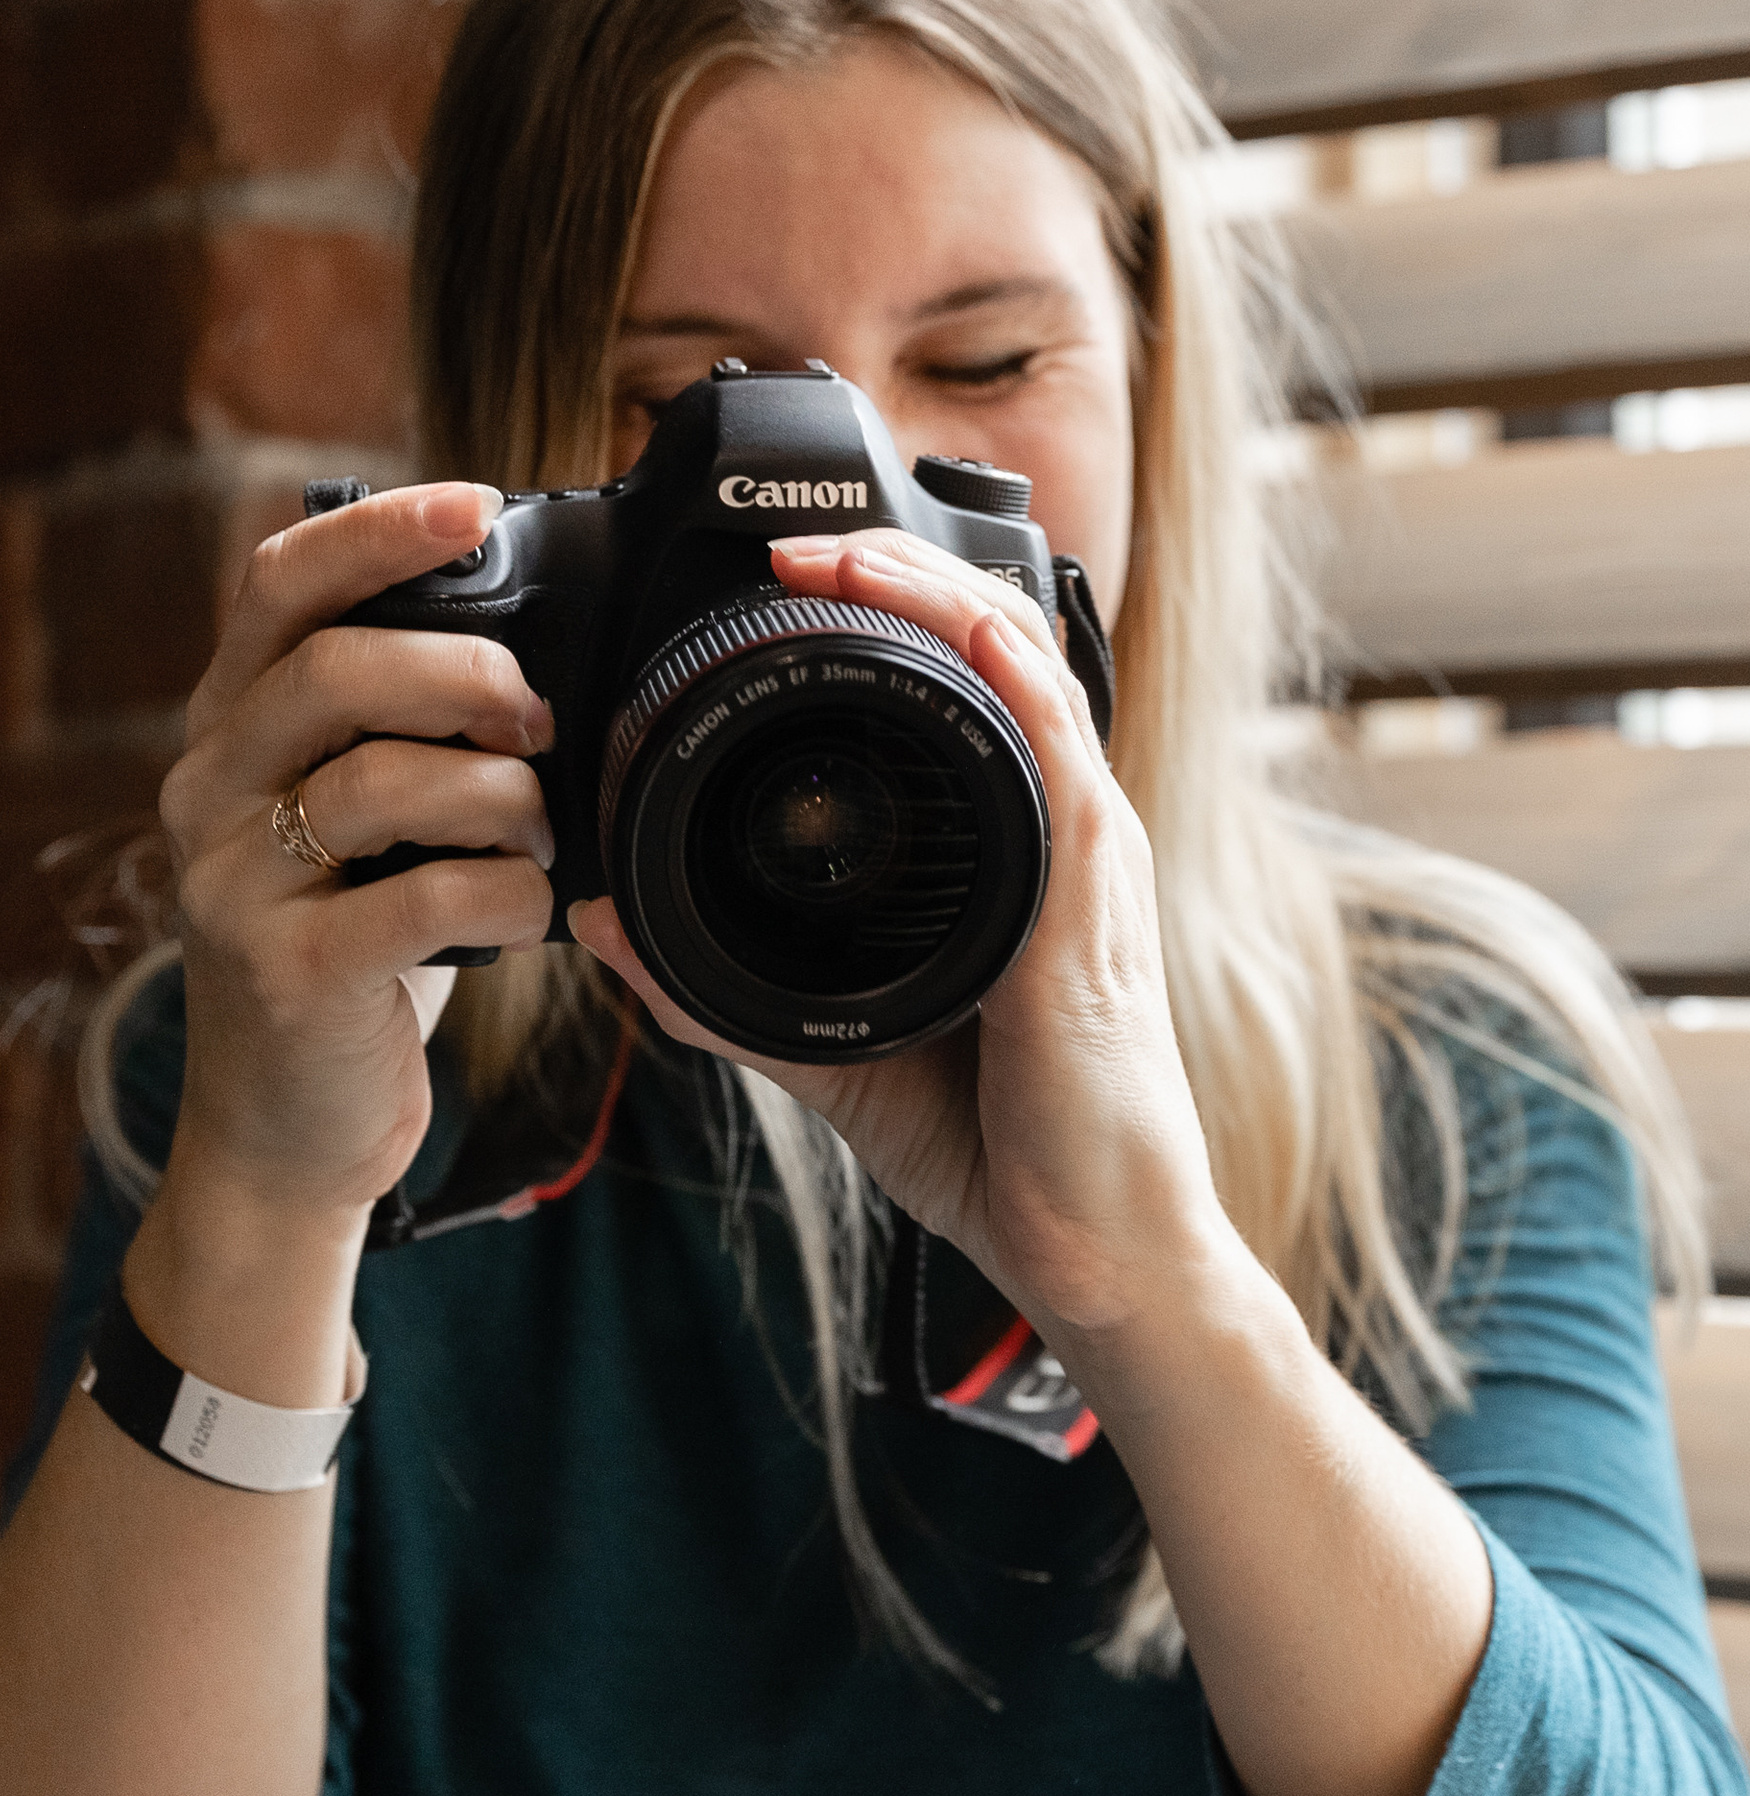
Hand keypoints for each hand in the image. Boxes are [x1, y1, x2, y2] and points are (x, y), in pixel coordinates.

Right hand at [155, 484, 558, 1223]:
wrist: (288, 1125)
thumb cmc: (355, 952)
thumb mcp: (365, 827)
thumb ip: (403, 738)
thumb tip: (536, 659)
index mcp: (233, 730)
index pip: (280, 585)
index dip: (378, 530)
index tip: (476, 503)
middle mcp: (210, 789)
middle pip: (337, 670)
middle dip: (469, 676)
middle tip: (538, 719)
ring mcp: (235, 881)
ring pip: (384, 780)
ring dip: (502, 796)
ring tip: (539, 831)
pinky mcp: (285, 969)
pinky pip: (423, 898)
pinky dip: (507, 894)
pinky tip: (529, 910)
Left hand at [570, 529, 1238, 1345]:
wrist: (1097, 1252)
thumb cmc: (1004, 1150)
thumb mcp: (835, 1054)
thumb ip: (722, 993)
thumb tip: (607, 931)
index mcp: (1016, 855)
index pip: (966, 691)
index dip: (887, 612)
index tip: (781, 582)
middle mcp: (1062, 836)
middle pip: (1000, 647)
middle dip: (898, 572)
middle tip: (791, 543)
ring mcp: (1085, 864)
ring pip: (1027, 675)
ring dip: (935, 595)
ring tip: (836, 556)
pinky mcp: (1086, 909)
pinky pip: (1057, 762)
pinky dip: (1004, 679)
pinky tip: (951, 627)